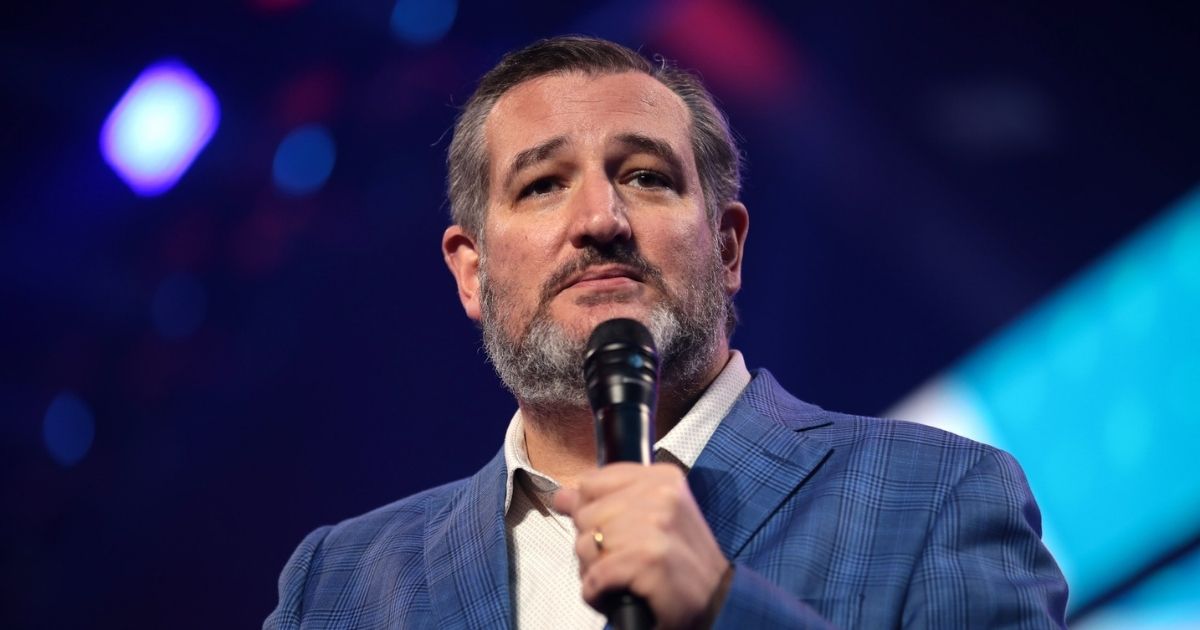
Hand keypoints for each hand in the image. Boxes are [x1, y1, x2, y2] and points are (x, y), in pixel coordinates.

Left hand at [552, 462, 730, 629]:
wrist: (718, 602)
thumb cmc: (682, 563)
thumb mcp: (650, 520)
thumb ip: (605, 503)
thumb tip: (562, 496)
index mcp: (662, 479)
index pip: (591, 482)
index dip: (592, 513)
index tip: (614, 530)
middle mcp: (661, 496)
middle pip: (585, 515)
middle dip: (594, 545)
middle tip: (625, 560)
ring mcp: (655, 526)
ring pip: (586, 546)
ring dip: (595, 571)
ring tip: (624, 578)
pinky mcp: (648, 559)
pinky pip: (595, 576)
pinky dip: (598, 593)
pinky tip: (617, 594)